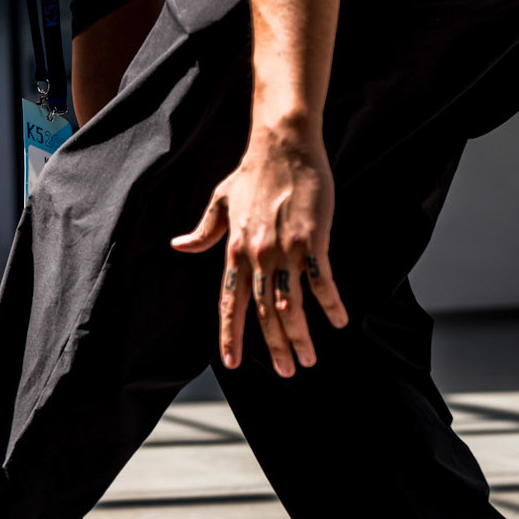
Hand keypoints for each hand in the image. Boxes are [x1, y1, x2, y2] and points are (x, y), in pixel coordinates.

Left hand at [170, 129, 347, 375]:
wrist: (283, 145)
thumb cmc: (253, 171)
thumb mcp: (221, 201)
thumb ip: (204, 231)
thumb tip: (179, 246)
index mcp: (234, 251)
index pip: (230, 303)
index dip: (230, 335)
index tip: (231, 363)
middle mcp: (257, 256)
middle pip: (265, 313)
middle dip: (275, 347)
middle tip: (288, 372)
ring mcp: (285, 249)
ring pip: (291, 305)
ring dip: (301, 336)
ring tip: (309, 359)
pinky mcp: (313, 239)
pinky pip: (321, 281)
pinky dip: (330, 304)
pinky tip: (339, 321)